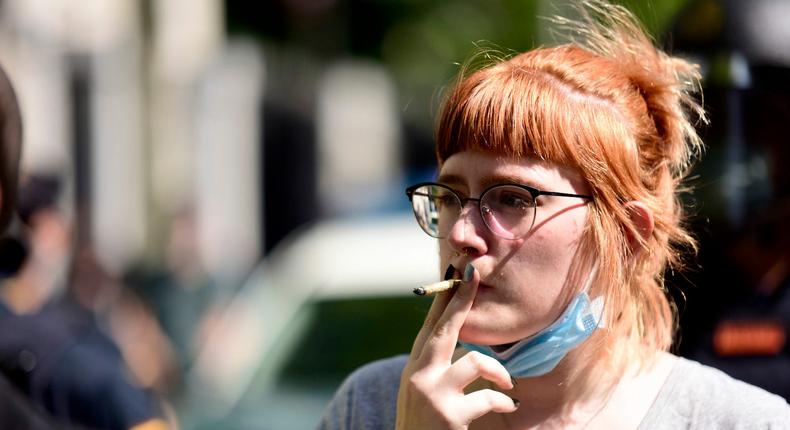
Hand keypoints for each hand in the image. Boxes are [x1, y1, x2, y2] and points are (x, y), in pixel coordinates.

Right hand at [395, 264, 517, 429]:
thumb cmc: (423, 424)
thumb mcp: (421, 389)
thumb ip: (434, 365)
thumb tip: (455, 334)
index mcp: (415, 366)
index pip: (431, 324)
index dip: (445, 296)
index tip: (457, 270)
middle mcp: (419, 374)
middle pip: (444, 328)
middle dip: (462, 299)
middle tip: (475, 275)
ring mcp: (432, 393)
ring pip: (475, 361)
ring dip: (499, 371)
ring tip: (507, 383)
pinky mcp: (449, 414)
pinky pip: (488, 396)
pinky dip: (502, 400)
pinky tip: (508, 404)